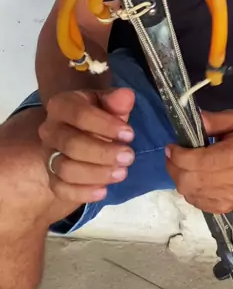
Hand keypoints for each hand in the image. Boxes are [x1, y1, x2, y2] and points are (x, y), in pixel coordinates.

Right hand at [38, 88, 134, 205]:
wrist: (82, 131)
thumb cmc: (99, 115)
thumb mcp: (109, 104)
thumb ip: (117, 101)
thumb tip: (126, 96)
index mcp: (61, 105)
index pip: (79, 115)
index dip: (105, 126)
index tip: (129, 134)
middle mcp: (49, 130)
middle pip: (71, 144)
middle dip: (103, 153)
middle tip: (129, 157)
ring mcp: (47, 155)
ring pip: (66, 169)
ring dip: (96, 174)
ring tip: (121, 173)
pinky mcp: (51, 177)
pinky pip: (60, 189)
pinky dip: (82, 193)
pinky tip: (103, 190)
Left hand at [165, 110, 232, 213]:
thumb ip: (213, 120)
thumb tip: (192, 119)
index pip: (198, 161)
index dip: (178, 155)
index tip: (172, 146)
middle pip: (189, 180)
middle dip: (174, 167)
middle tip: (173, 156)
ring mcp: (228, 198)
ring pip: (189, 192)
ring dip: (180, 178)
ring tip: (183, 166)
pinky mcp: (224, 208)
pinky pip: (195, 202)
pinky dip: (189, 189)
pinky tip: (194, 178)